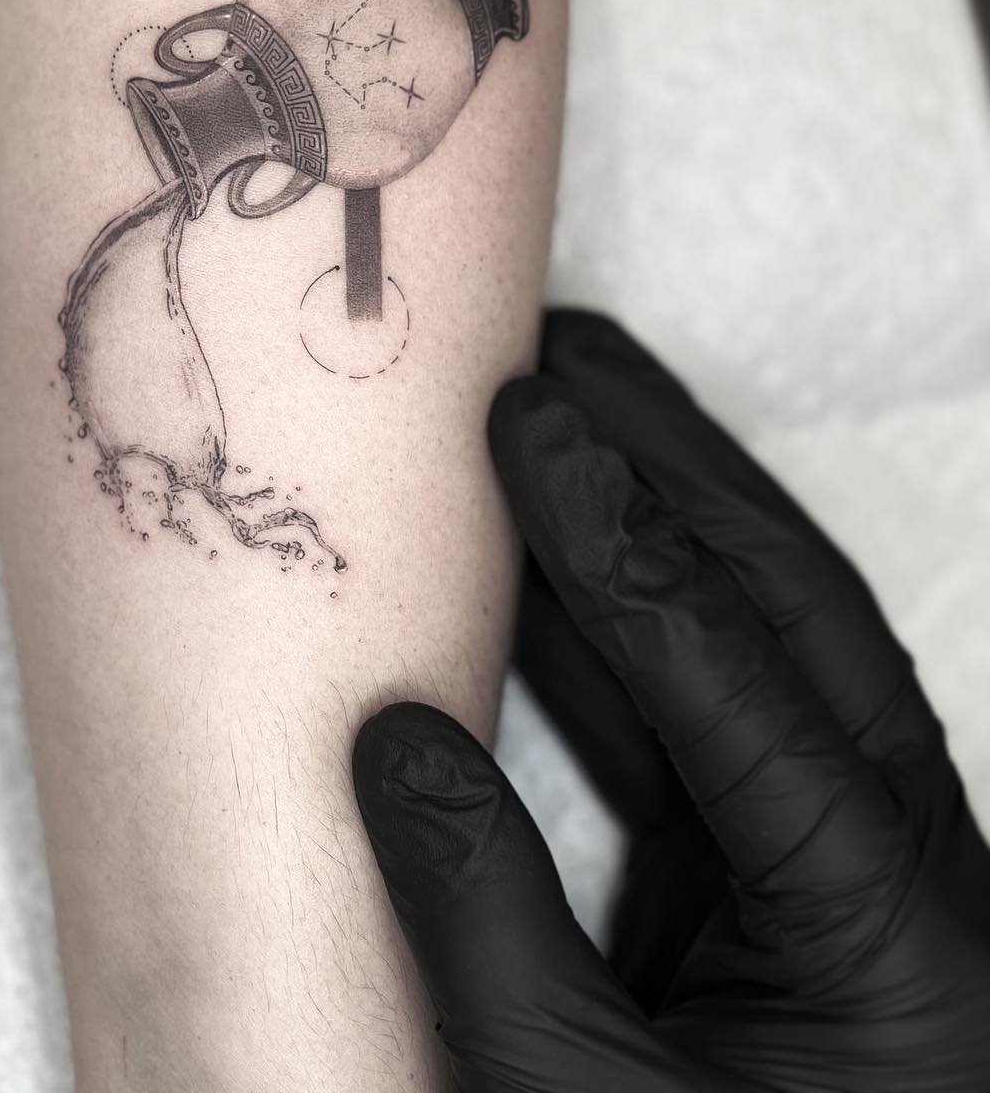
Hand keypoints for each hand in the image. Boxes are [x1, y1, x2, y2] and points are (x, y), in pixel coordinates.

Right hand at [353, 311, 989, 1090]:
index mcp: (884, 931)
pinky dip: (620, 614)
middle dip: (671, 464)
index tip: (527, 417)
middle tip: (559, 351)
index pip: (742, 680)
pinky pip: (706, 698)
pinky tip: (540, 550)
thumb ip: (482, 919)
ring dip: (651, 512)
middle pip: (791, 607)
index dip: (620, 539)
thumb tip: (390, 732)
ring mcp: (842, 852)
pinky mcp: (780, 862)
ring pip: (759, 632)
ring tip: (551, 404)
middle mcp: (894, 863)